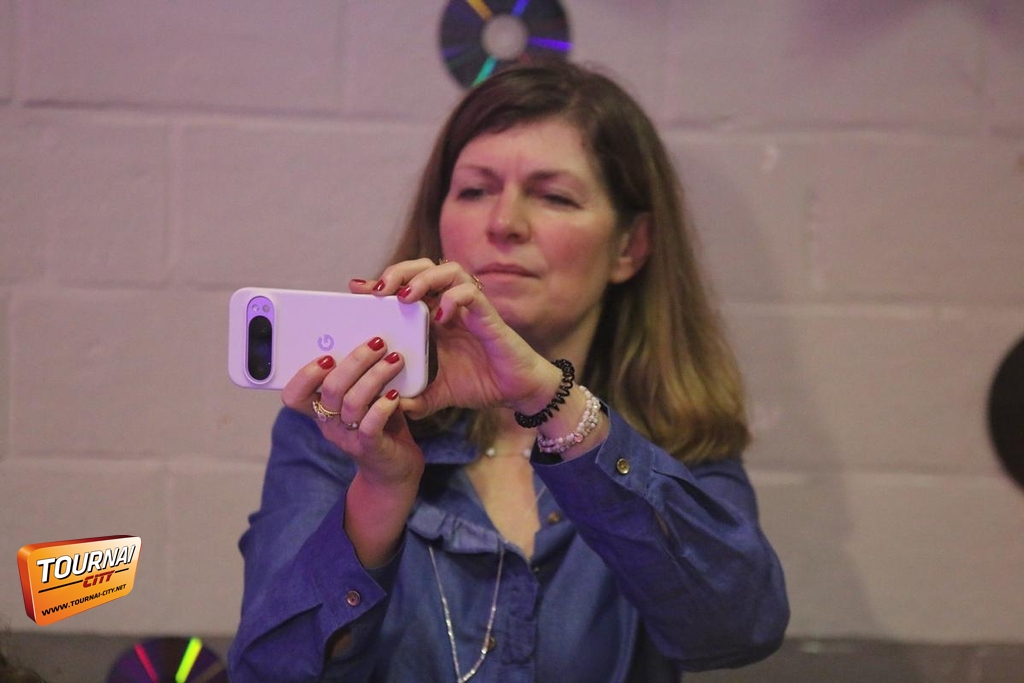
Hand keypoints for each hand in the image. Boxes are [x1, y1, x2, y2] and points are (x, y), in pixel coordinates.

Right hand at [280, 340, 423, 488]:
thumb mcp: (364, 399)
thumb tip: (370, 342)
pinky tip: (395, 395)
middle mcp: (330, 424)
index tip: (328, 355)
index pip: (294, 396)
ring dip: (376, 376)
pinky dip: (383, 406)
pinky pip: (370, 425)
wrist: (394, 468)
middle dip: (355, 361)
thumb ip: (360, 378)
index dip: (305, 375)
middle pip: (331, 389)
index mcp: (321, 410)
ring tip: (394, 360)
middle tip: (377, 344)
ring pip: (352, 402)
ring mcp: (348, 437)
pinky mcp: (370, 448)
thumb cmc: (379, 426)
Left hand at [352, 259, 560, 419]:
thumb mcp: (437, 393)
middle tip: (379, 290)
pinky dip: (454, 299)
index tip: (356, 289)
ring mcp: (470, 308)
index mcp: (433, 317)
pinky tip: (442, 318)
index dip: (380, 283)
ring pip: (448, 270)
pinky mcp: (489, 316)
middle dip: (399, 271)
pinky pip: (472, 294)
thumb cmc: (479, 383)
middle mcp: (450, 306)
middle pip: (423, 267)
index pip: (404, 287)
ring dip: (423, 278)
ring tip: (406, 296)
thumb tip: (391, 405)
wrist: (516, 392)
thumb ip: (415, 396)